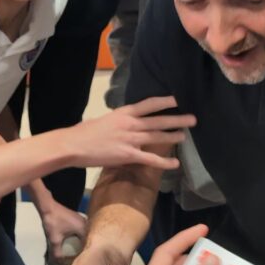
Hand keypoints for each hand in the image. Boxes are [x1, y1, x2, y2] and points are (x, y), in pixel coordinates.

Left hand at [39, 202, 86, 259]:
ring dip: (82, 243)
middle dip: (83, 249)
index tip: (80, 260)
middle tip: (78, 257)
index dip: (84, 254)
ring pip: (85, 235)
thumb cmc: (53, 221)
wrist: (48, 207)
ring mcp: (83, 220)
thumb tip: (60, 262)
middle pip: (88, 240)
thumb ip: (58, 252)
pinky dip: (79, 237)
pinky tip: (74, 242)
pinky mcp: (79, 219)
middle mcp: (87, 224)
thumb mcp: (54, 239)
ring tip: (77, 252)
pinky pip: (82, 231)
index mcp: (84, 229)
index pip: (88, 245)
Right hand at [66, 96, 193, 169]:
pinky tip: (175, 164)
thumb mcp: (101, 121)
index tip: (178, 99)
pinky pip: (150, 159)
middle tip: (193, 119)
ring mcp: (130, 139)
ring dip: (173, 137)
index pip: (148, 104)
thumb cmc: (82, 133)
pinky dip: (164, 162)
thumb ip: (114, 122)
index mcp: (123, 114)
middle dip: (177, 120)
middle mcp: (130, 124)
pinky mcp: (127, 155)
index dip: (165, 101)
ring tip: (185, 136)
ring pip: (157, 138)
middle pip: (158, 121)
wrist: (72, 145)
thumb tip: (116, 124)